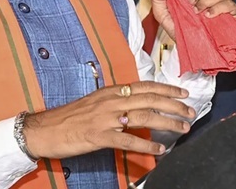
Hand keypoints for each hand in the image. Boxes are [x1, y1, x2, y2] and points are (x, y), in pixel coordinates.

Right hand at [22, 81, 195, 158]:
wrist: (45, 129)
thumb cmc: (70, 117)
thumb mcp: (95, 102)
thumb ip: (116, 101)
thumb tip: (137, 104)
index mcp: (111, 91)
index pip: (145, 85)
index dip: (167, 89)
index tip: (183, 93)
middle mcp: (111, 101)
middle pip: (149, 99)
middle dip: (174, 105)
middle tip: (191, 112)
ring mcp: (105, 118)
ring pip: (144, 116)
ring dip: (167, 122)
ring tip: (182, 128)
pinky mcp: (99, 136)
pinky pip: (128, 140)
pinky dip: (147, 146)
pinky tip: (160, 150)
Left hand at [150, 0, 235, 39]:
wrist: (188, 47)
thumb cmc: (178, 29)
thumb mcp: (162, 15)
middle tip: (190, 2)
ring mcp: (222, 4)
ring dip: (207, 0)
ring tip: (197, 11)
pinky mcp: (231, 15)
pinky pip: (230, 5)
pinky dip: (219, 8)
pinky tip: (209, 15)